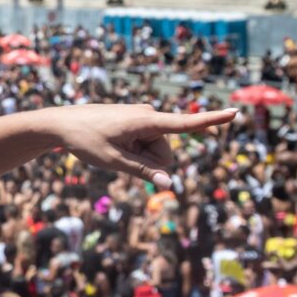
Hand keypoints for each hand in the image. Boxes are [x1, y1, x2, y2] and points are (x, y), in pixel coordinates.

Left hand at [49, 104, 237, 189]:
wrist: (61, 123)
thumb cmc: (85, 141)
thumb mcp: (113, 161)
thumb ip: (143, 172)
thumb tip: (168, 184)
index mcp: (146, 121)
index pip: (185, 124)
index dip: (211, 120)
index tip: (235, 111)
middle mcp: (148, 115)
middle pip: (165, 153)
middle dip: (148, 161)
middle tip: (117, 154)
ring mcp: (142, 117)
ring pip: (155, 150)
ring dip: (138, 155)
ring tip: (111, 147)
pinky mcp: (136, 120)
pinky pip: (145, 143)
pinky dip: (133, 150)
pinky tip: (112, 144)